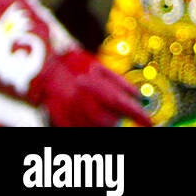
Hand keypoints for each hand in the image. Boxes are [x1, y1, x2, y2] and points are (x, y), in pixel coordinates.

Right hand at [38, 51, 152, 127]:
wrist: (45, 69)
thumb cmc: (76, 65)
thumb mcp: (101, 68)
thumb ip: (121, 83)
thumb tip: (139, 97)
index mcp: (93, 82)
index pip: (122, 104)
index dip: (139, 116)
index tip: (150, 123)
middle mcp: (80, 98)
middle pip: (107, 122)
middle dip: (117, 119)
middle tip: (120, 113)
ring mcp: (68, 110)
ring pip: (94, 128)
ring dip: (104, 125)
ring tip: (105, 114)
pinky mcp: (59, 119)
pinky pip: (79, 130)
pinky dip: (89, 127)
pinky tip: (91, 120)